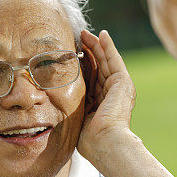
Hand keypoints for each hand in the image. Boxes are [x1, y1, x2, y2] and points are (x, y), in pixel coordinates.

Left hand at [77, 30, 137, 172]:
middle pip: (100, 67)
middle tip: (79, 38)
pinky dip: (108, 47)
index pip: (92, 80)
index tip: (72, 56)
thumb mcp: (77, 120)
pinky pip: (114, 60)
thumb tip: (53, 109)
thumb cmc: (89, 140)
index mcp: (102, 104)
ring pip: (106, 61)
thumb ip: (71, 110)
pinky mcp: (123, 82)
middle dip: (90, 52)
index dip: (83, 67)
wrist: (105, 142)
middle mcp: (112, 95)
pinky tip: (102, 35)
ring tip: (86, 33)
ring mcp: (120, 88)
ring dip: (97, 46)